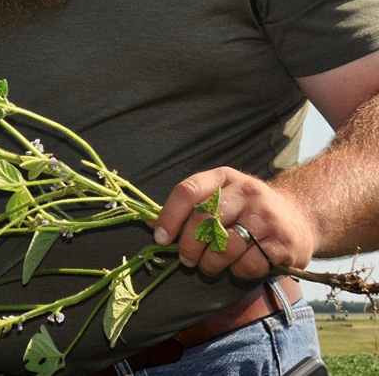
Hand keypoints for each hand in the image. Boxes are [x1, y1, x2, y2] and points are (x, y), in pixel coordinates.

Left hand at [152, 167, 317, 279]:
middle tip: (187, 259)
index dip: (169, 217)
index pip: (187, 191)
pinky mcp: (283, 242)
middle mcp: (246, 192)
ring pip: (224, 246)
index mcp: (223, 178)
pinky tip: (238, 267)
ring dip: (210, 263)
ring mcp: (266, 216)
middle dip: (188, 246)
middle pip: (203, 221)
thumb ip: (188, 208)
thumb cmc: (247, 210)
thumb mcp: (219, 197)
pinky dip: (237, 272)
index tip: (160, 238)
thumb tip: (150, 224)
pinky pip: (248, 264)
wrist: (300, 217)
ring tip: (210, 265)